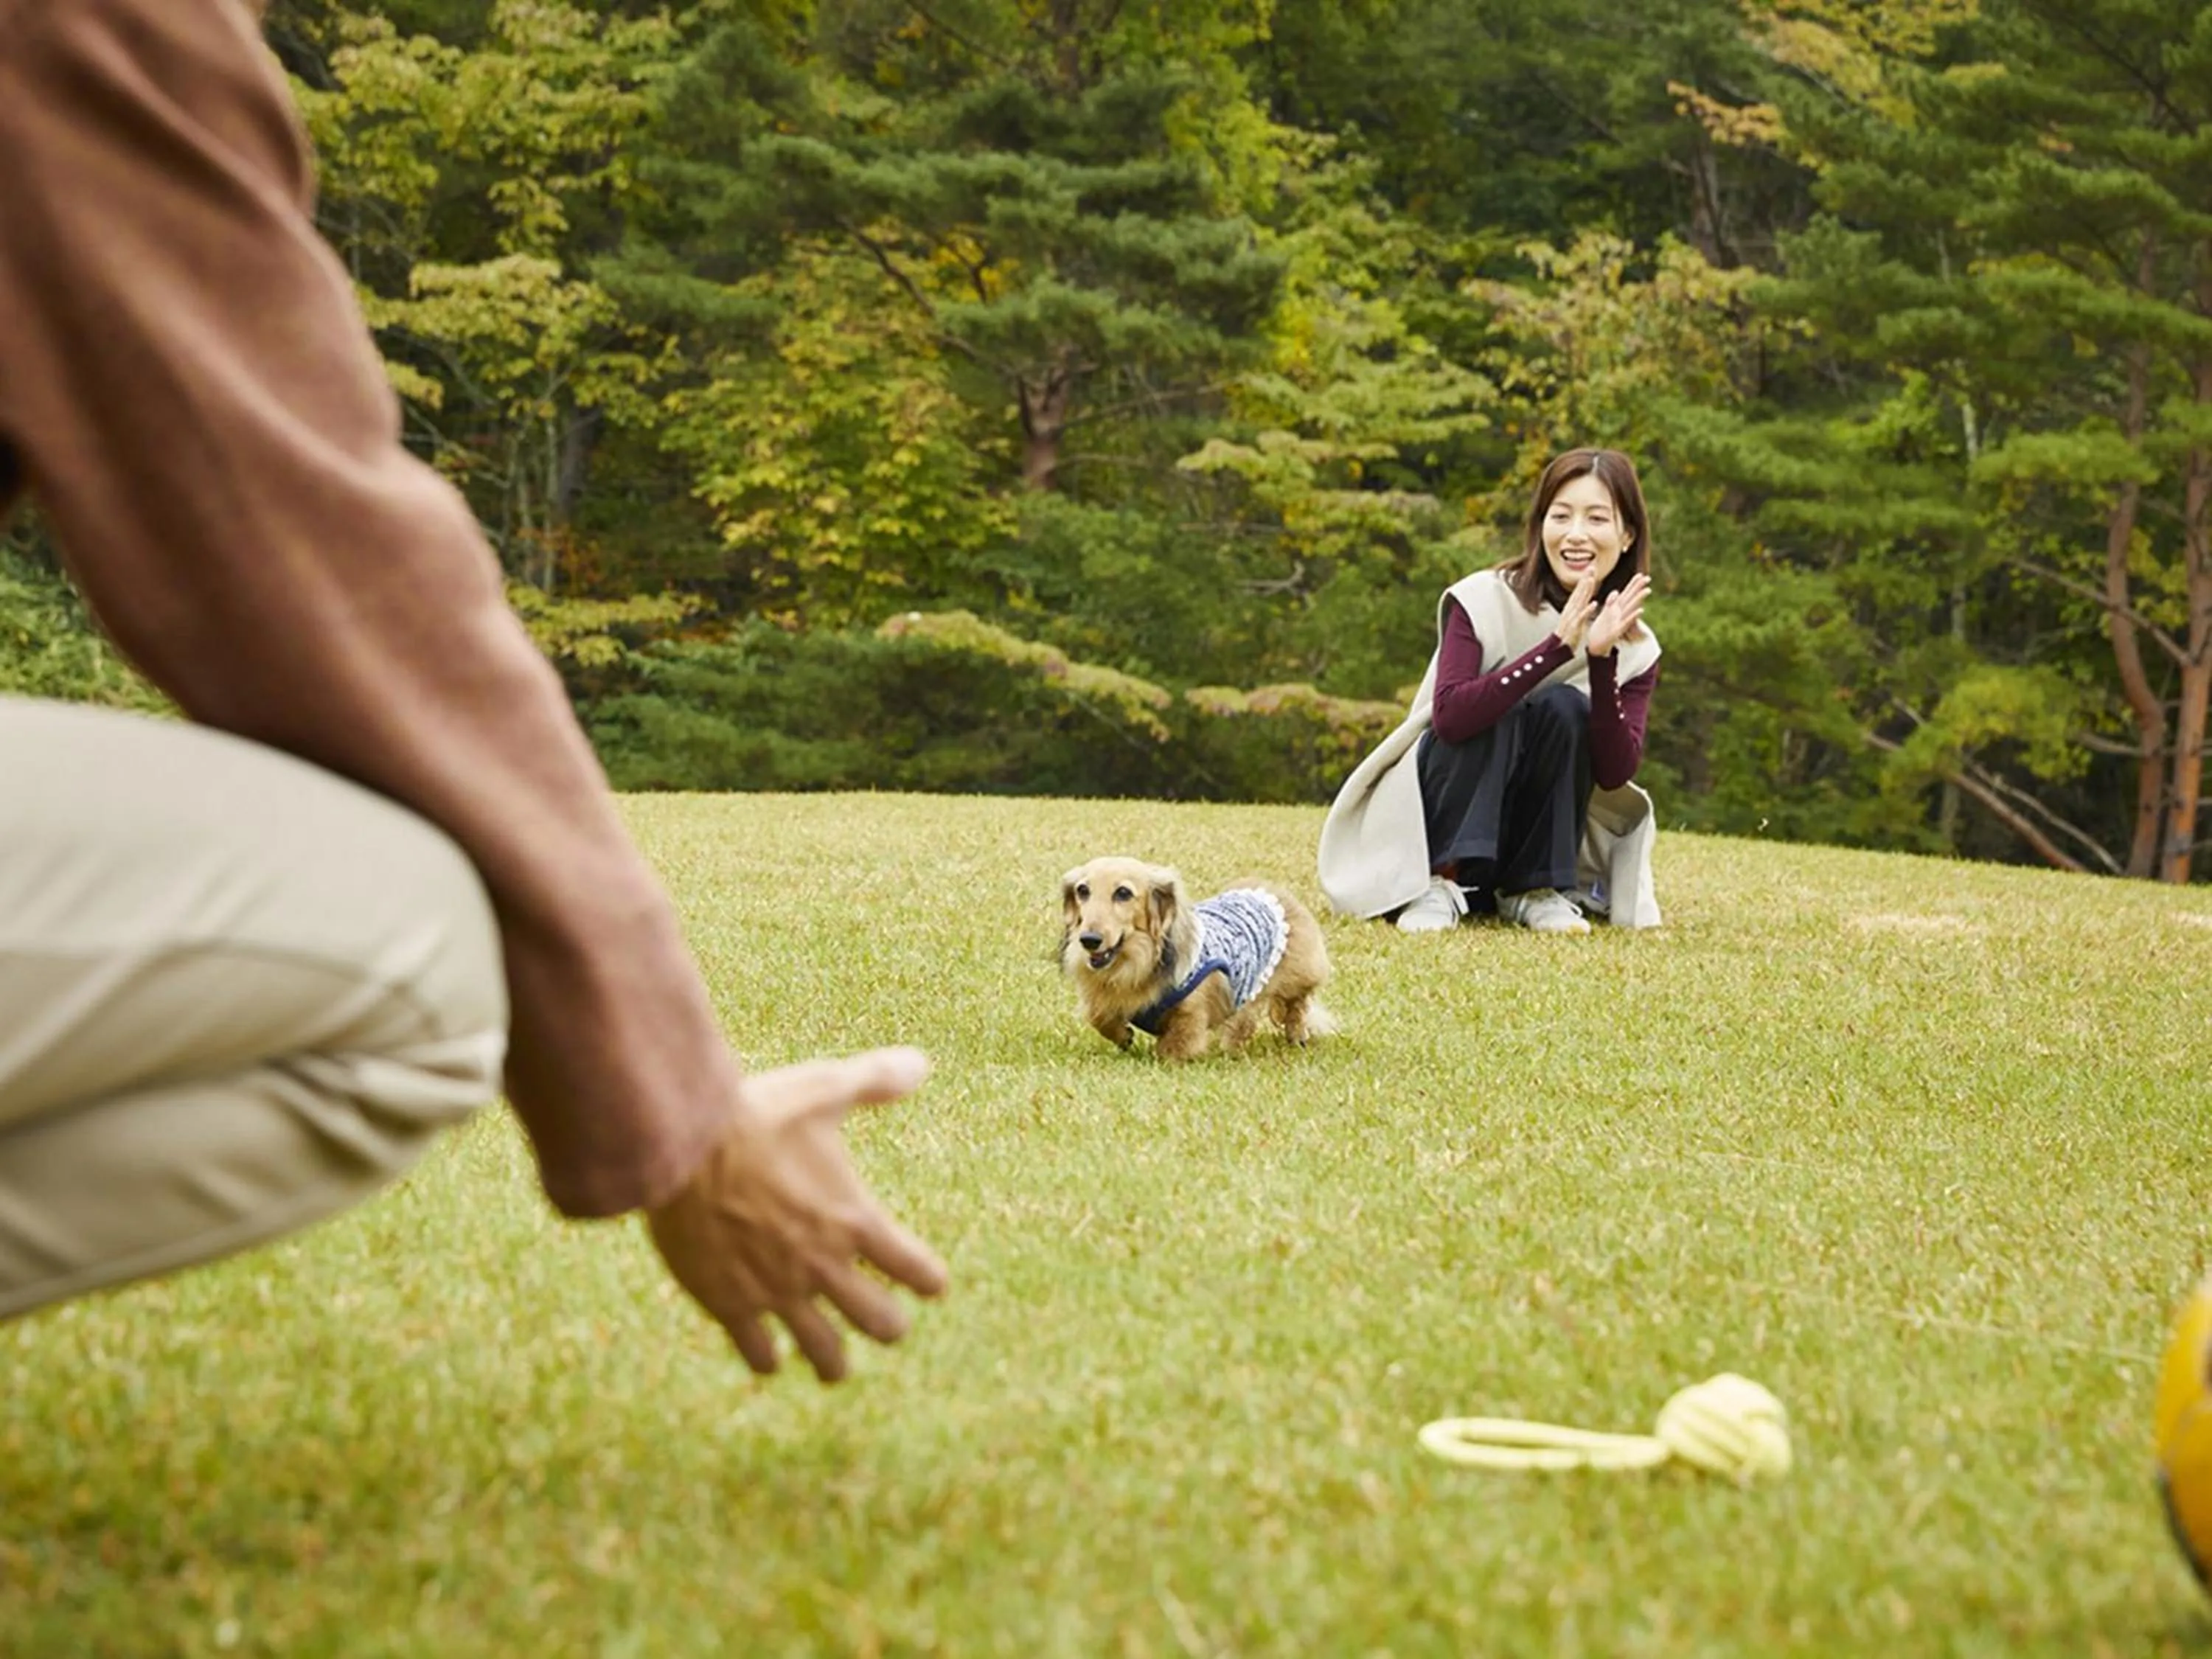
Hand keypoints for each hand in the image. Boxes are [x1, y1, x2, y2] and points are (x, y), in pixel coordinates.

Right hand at [645, 1046, 948, 1381]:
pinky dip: (768, 1359)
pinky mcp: (731, 1304)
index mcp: (855, 1221)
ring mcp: (778, 1291)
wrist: (684, 1149)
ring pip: (824, 1354)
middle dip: (887, 1327)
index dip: (928, 1280)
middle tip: (884, 1325)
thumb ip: (873, 1081)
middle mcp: (824, 1266)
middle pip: (881, 1324)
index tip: (930, 1286)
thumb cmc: (756, 1115)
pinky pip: (760, 1353)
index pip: (916, 1271)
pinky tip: (769, 1357)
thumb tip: (921, 1064)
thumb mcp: (822, 1089)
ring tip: (833, 1367)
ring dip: (832, 1362)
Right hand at [1554, 571, 1598, 649]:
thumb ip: (1579, 608)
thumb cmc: (1567, 634)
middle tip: (1591, 568)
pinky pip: (1582, 617)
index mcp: (1571, 608)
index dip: (1584, 579)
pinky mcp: (1575, 626)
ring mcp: (1572, 617)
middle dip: (1585, 579)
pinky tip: (1594, 603)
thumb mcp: (1573, 618)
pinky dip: (1588, 610)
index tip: (1590, 569)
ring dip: (1586, 590)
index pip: (1578, 591)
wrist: (1558, 648)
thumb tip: (1585, 600)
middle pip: (1579, 592)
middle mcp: (1571, 610)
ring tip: (1591, 580)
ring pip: (1580, 601)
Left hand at [1585, 573, 1649, 657]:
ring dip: (1639, 599)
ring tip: (1648, 590)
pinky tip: (1641, 610)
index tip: (1641, 574)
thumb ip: (1611, 602)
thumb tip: (1616, 591)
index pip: (1625, 594)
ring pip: (1630, 608)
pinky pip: (1626, 623)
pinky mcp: (1617, 631)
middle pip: (1630, 598)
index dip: (1632, 584)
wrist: (1595, 646)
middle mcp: (1620, 614)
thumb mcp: (1605, 613)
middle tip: (1648, 578)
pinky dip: (1633, 616)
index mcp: (1615, 609)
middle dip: (1638, 588)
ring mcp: (1620, 621)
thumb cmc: (1601, 630)